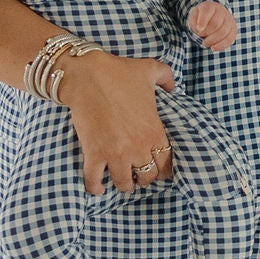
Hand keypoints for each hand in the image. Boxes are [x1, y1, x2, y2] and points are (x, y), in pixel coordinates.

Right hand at [62, 52, 174, 194]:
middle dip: (145, 178)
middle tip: (140, 174)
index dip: (164, 169)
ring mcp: (116, 154)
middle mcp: (138, 148)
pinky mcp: (94, 154)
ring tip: (123, 182)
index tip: (159, 168)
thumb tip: (172, 86)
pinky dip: (96, 188)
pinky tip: (99, 189)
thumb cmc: (118, 72)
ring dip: (124, 185)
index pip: (166, 163)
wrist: (86, 75)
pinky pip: (94, 181)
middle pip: (147, 177)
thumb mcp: (150, 69)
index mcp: (154, 132)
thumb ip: (166, 77)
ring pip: (124, 184)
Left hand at [187, 0, 236, 50]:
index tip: (198, 29)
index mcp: (209, 6)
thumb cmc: (200, 19)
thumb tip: (200, 30)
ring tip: (205, 43)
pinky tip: (213, 48)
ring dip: (213, 40)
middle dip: (206, 32)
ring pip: (225, 32)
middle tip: (200, 35)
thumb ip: (194, 22)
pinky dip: (221, 45)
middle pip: (216, 23)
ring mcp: (229, 20)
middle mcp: (221, 11)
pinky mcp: (233, 29)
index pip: (207, 11)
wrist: (211, 18)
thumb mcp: (193, 18)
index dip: (203, 21)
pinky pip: (230, 38)